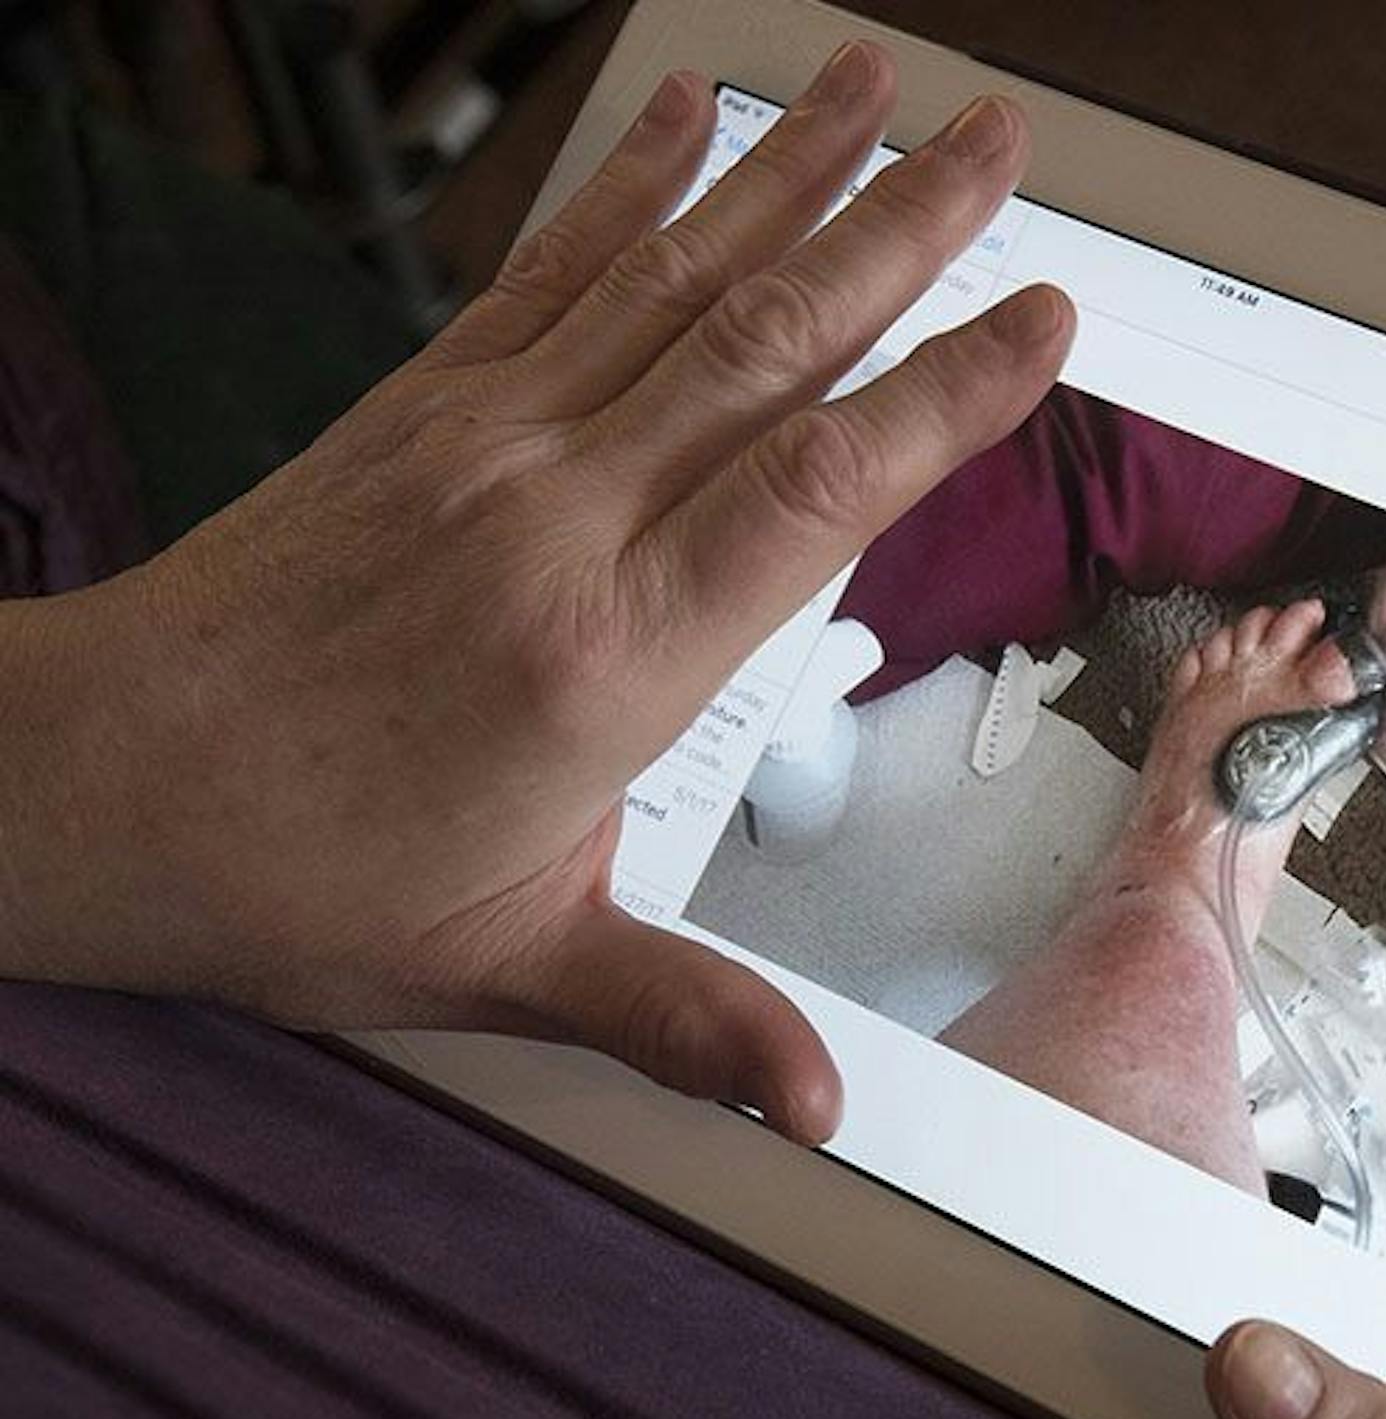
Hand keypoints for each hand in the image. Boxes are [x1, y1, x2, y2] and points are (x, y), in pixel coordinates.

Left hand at [0, 43, 1072, 1142]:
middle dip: (905, 229)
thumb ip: (679, 1016)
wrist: (96, 783)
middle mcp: (562, 514)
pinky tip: (691, 118)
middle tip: (1000, 142)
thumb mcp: (508, 967)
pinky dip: (633, 184)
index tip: (1042, 318)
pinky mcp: (427, 406)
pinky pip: (552, 271)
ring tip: (876, 84)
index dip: (947, 393)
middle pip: (769, 342)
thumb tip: (809, 1103)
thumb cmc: (298, 874)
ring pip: (675, 280)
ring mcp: (490, 440)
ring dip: (792, 173)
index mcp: (612, 650)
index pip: (820, 487)